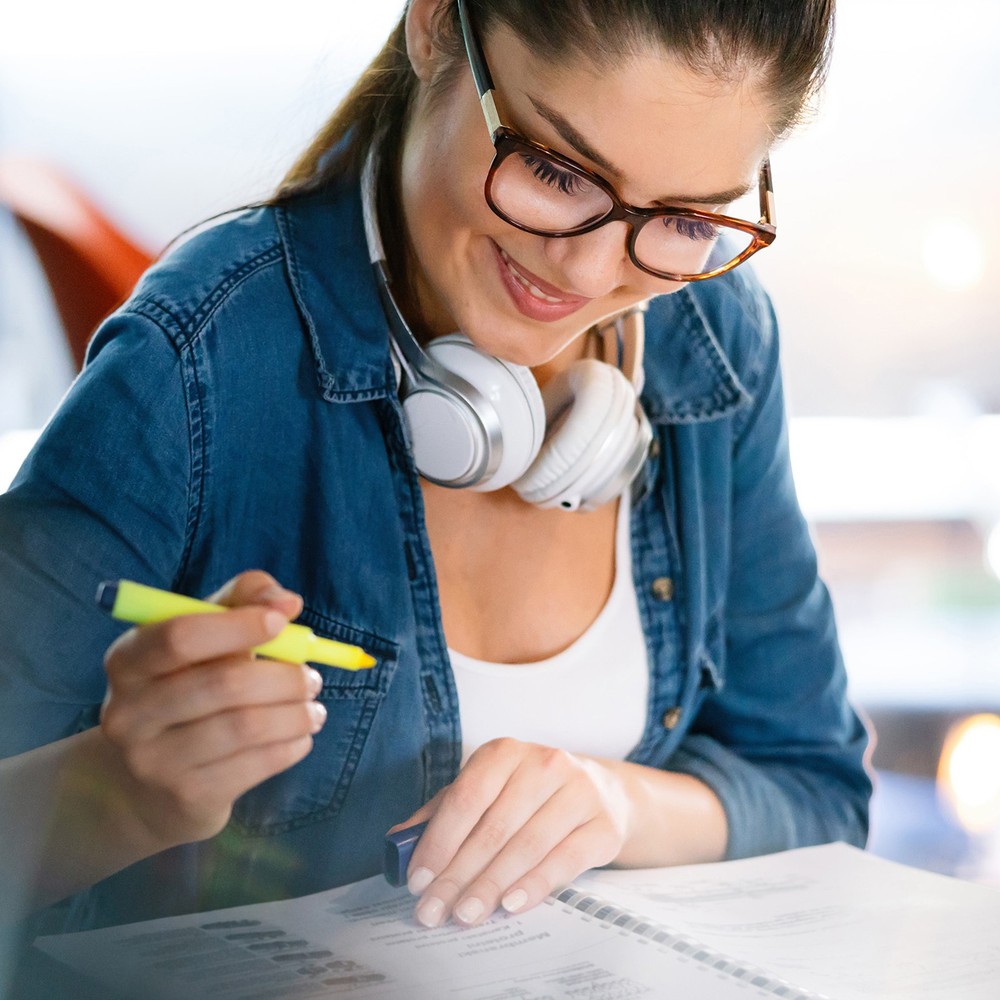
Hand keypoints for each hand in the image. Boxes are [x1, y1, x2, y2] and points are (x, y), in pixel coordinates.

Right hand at [100, 570, 325, 848]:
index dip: (239, 625)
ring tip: (313, 708)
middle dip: (284, 676)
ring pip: (246, 726)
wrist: (145, 786)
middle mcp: (128, 712)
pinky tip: (301, 735)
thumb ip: (242, 601)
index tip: (283, 620)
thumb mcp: (203, 636)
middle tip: (312, 677)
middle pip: (224, 683)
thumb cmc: (186, 689)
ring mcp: (153, 761)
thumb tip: (288, 601)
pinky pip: (256, 764)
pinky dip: (292, 745)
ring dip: (296, 713)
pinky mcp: (185, 797)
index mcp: (128, 661)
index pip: (180, 637)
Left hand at [388, 738, 632, 927]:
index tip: (419, 880)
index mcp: (505, 753)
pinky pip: (565, 860)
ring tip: (466, 914)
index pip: (466, 798)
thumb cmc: (530, 795)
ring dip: (491, 886)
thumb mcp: (486, 791)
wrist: (602, 793)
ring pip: (526, 846)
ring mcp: (578, 792)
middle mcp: (544, 764)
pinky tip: (510, 905)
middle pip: (493, 828)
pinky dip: (534, 886)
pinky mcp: (603, 825)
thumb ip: (442, 813)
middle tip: (434, 911)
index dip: (439, 841)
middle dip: (458, 875)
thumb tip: (398, 842)